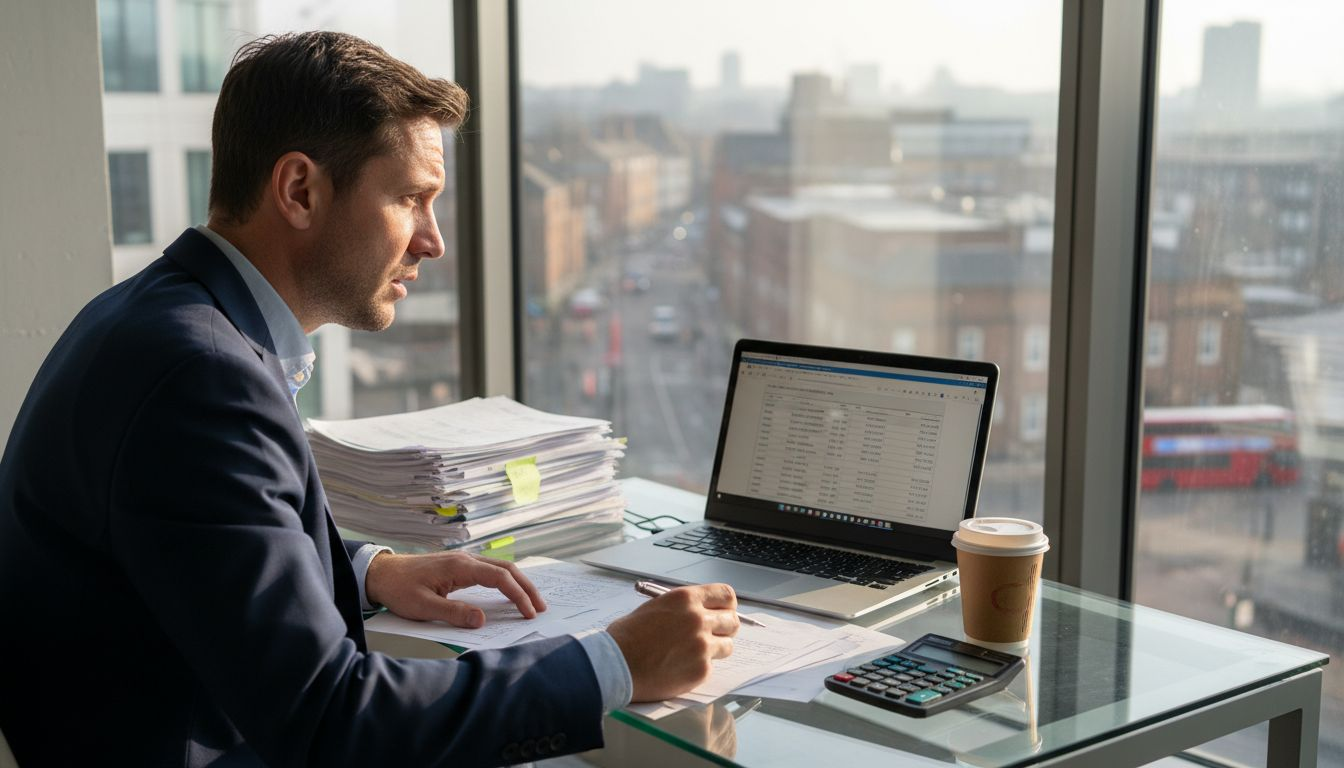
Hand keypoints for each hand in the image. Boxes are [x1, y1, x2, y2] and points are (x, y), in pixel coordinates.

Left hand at [364, 551, 545, 626]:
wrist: (381, 573)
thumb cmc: (399, 589)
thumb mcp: (423, 607)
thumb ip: (453, 613)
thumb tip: (481, 620)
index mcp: (460, 567)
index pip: (500, 578)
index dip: (518, 595)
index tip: (528, 613)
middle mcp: (466, 559)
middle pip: (507, 569)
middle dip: (526, 588)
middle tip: (540, 608)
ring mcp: (463, 561)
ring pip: (500, 568)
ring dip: (518, 583)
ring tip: (530, 602)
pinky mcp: (459, 567)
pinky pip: (490, 570)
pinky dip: (505, 581)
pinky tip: (509, 592)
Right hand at [605, 583, 738, 701]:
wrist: (614, 665)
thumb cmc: (627, 637)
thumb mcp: (655, 608)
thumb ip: (681, 609)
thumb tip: (699, 612)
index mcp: (686, 599)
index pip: (726, 595)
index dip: (726, 605)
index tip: (723, 612)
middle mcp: (698, 619)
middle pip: (732, 621)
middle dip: (724, 628)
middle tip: (712, 635)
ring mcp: (701, 646)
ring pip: (727, 646)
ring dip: (714, 650)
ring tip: (692, 654)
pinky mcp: (701, 670)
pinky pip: (711, 667)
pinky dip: (699, 669)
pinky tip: (679, 668)